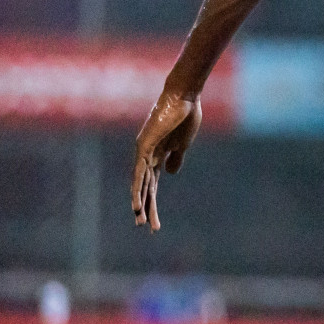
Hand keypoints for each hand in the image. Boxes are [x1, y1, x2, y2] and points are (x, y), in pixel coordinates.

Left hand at [131, 90, 201, 230]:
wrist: (185, 96)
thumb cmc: (187, 115)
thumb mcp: (183, 143)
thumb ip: (176, 157)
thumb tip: (170, 174)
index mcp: (157, 155)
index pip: (152, 184)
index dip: (153, 202)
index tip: (155, 221)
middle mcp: (146, 155)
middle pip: (145, 187)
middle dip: (146, 208)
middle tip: (146, 227)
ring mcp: (143, 151)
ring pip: (140, 183)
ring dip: (140, 203)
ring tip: (140, 222)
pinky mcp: (144, 146)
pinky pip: (139, 172)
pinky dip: (137, 189)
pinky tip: (136, 204)